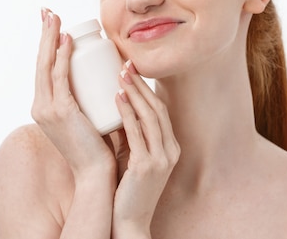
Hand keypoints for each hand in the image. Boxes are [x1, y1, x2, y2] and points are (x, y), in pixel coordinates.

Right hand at [31, 8, 115, 178]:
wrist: (95, 174)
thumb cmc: (96, 146)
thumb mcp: (86, 118)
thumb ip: (85, 103)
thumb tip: (99, 84)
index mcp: (45, 107)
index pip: (44, 69)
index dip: (46, 44)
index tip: (52, 24)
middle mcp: (40, 106)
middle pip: (41, 62)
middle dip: (44, 34)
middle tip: (48, 12)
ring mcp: (47, 109)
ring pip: (47, 65)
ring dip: (51, 38)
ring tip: (55, 18)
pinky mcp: (61, 112)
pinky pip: (60, 77)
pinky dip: (62, 57)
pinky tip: (66, 41)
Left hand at [112, 61, 180, 237]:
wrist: (129, 222)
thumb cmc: (127, 190)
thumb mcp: (136, 158)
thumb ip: (132, 137)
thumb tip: (116, 109)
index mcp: (170, 147)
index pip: (160, 110)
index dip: (147, 88)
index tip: (132, 70)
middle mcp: (170, 150)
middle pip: (157, 108)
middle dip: (142, 84)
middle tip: (126, 64)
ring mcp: (160, 159)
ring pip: (149, 116)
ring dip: (134, 92)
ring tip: (120, 74)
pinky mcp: (146, 166)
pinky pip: (137, 133)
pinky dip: (127, 112)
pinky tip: (116, 97)